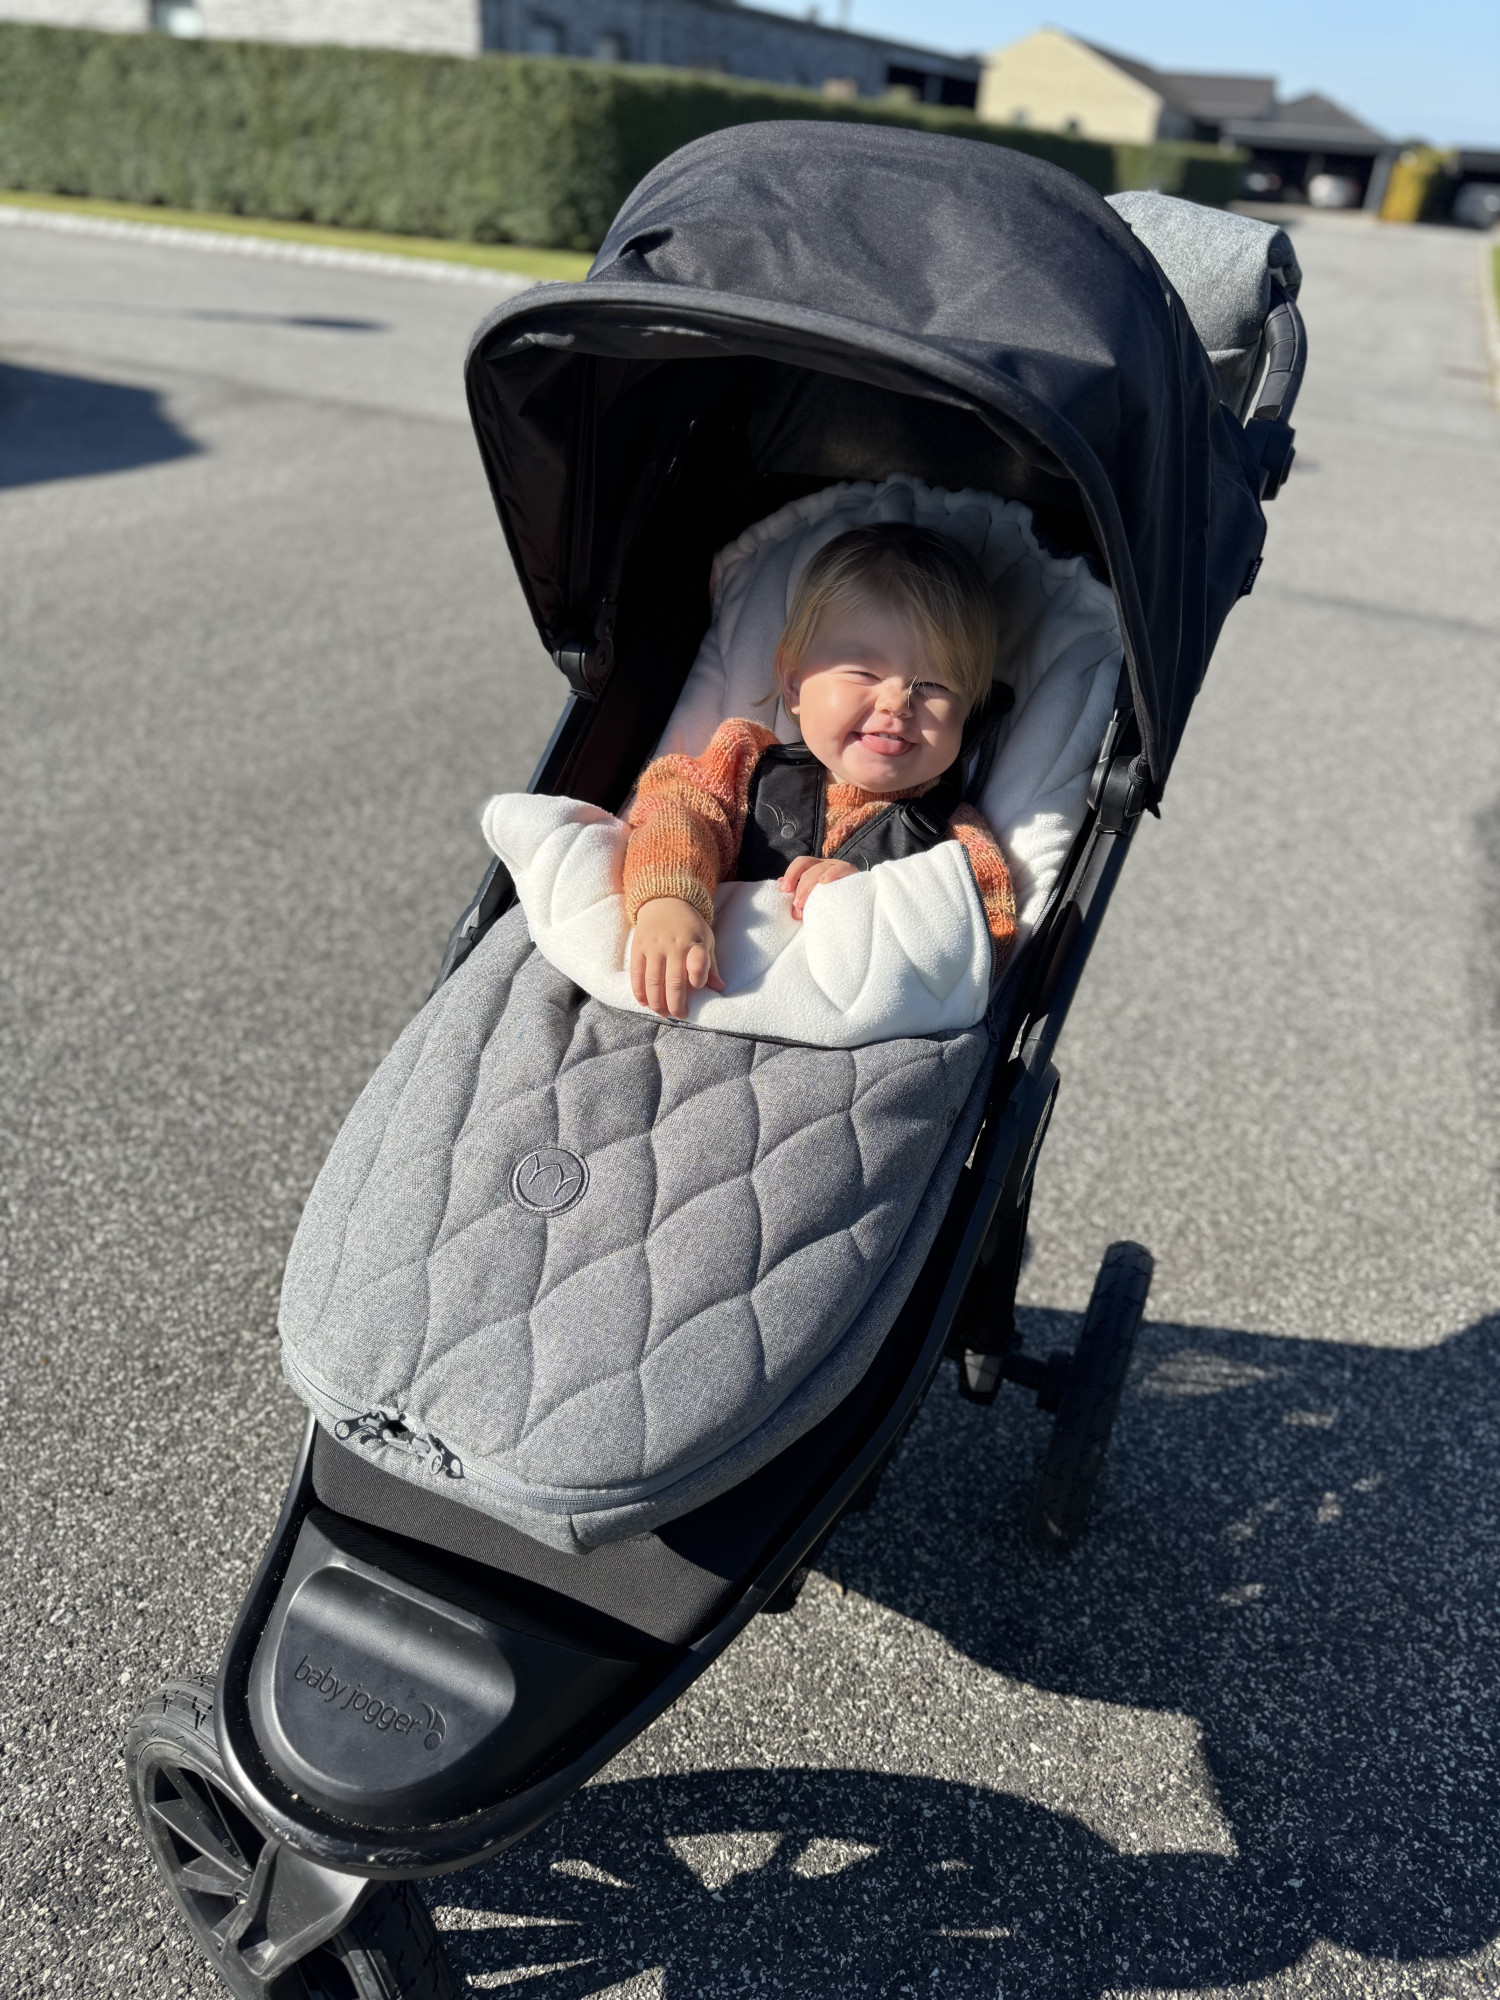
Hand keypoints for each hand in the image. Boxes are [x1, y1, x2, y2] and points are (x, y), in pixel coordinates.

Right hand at [629, 896, 724, 1018]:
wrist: (665, 902)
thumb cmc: (690, 926)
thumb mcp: (706, 939)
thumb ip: (710, 965)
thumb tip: (719, 988)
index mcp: (694, 943)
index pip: (698, 963)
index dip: (698, 979)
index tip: (697, 989)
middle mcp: (673, 945)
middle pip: (673, 982)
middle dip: (676, 1004)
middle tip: (679, 1015)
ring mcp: (654, 946)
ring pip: (653, 981)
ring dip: (657, 1002)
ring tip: (662, 1013)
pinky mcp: (638, 947)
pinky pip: (637, 973)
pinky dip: (639, 991)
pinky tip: (644, 1003)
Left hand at [778, 854, 858, 919]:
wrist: (856, 910)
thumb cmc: (829, 904)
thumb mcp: (810, 900)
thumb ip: (797, 894)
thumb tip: (779, 885)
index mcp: (815, 867)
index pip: (801, 863)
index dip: (791, 873)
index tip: (784, 890)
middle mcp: (826, 864)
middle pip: (808, 864)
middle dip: (799, 884)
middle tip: (796, 904)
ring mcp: (839, 867)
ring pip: (821, 868)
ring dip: (809, 885)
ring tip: (803, 903)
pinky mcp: (852, 874)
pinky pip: (842, 869)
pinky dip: (832, 874)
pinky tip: (824, 882)